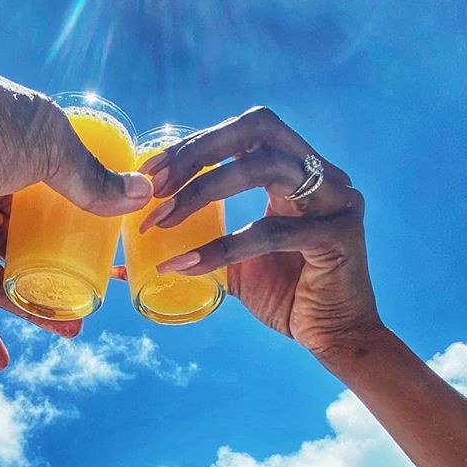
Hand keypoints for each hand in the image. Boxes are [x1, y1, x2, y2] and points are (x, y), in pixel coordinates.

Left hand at [0, 54, 151, 369]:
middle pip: (20, 233)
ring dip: (32, 303)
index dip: (79, 211)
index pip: (44, 182)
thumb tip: (140, 196)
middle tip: (96, 286)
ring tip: (72, 324)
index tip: (110, 238)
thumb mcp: (44, 141)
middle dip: (57, 261)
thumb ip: (89, 176)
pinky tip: (4, 363)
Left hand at [141, 107, 380, 359]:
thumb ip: (194, 251)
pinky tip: (184, 266)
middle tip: (154, 184)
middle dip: (199, 149)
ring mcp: (336, 200)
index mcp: (296, 172)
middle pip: (258, 128)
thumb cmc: (287, 297)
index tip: (149, 171)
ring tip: (161, 220)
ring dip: (204, 190)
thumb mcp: (233, 268)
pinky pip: (270, 232)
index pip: (243, 132)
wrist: (334, 338)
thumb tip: (126, 264)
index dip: (195, 143)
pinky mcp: (339, 236)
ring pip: (264, 168)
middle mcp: (321, 175)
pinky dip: (221, 248)